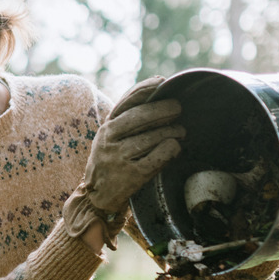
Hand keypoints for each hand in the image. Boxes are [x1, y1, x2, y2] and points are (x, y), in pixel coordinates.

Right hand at [84, 77, 185, 210]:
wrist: (98, 197)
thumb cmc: (111, 161)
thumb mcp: (110, 137)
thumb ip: (126, 117)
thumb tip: (156, 86)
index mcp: (106, 128)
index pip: (126, 102)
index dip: (145, 90)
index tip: (162, 82)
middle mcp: (109, 140)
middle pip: (141, 117)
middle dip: (164, 109)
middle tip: (178, 108)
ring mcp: (119, 158)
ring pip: (154, 136)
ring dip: (173, 131)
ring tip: (180, 132)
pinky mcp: (131, 175)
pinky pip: (159, 156)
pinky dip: (171, 149)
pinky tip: (175, 148)